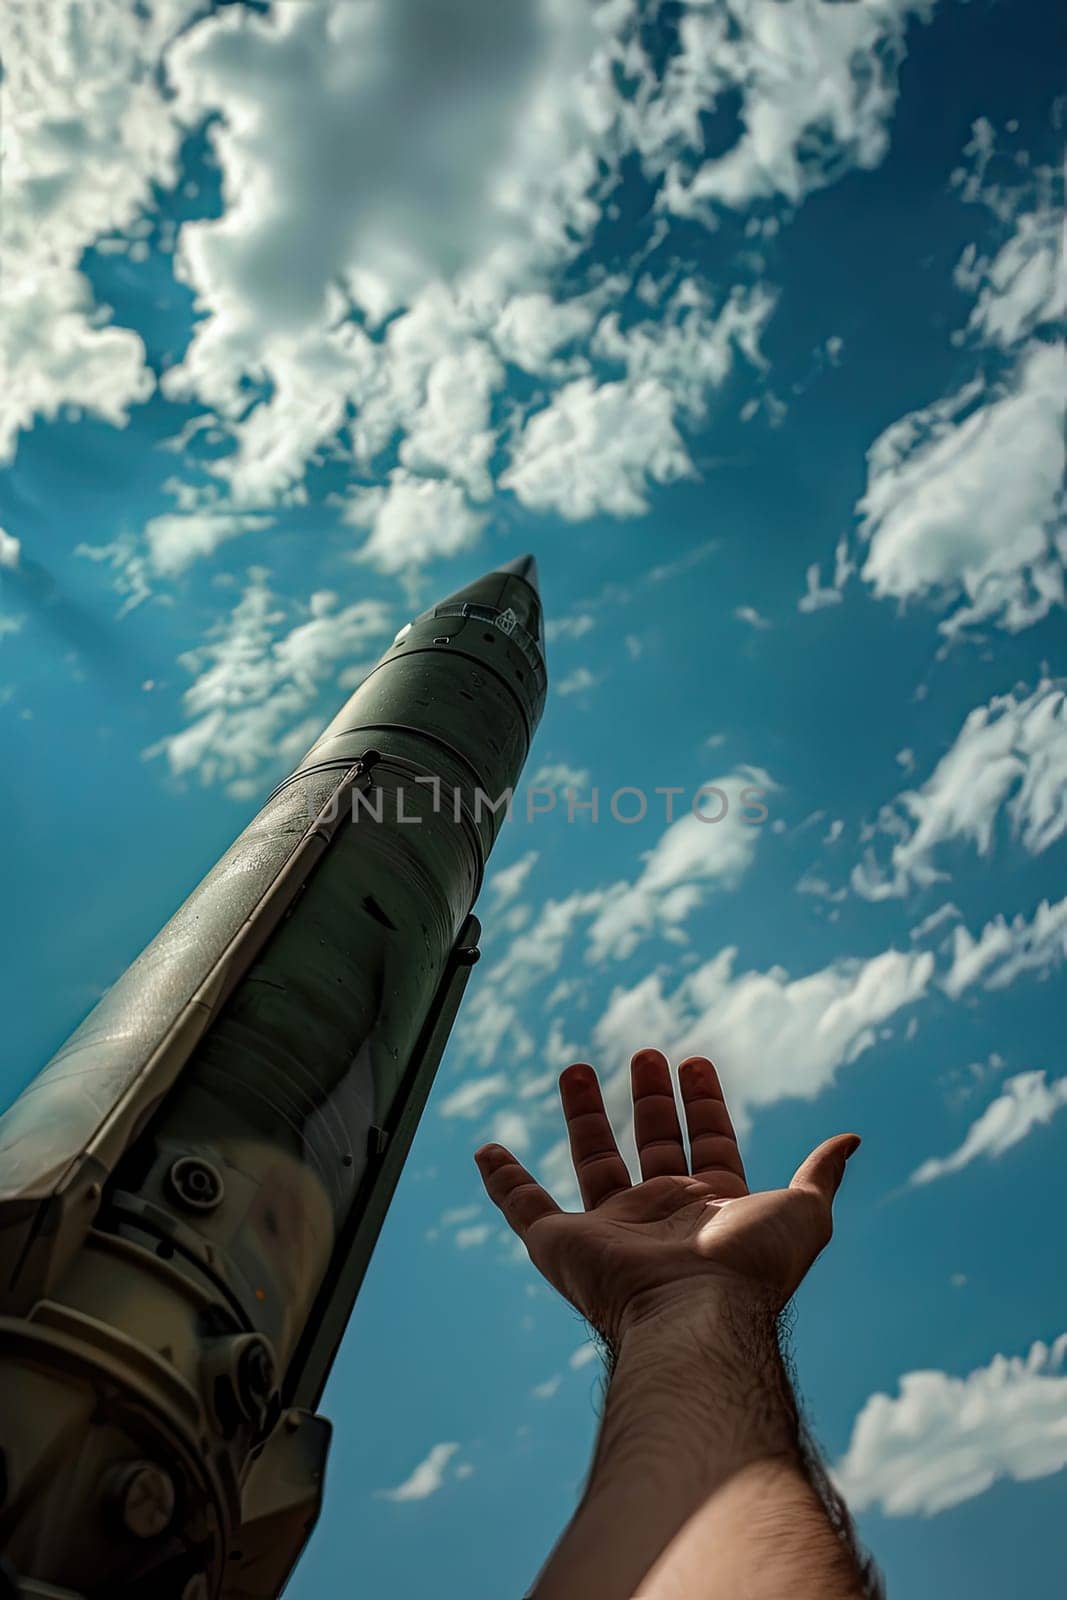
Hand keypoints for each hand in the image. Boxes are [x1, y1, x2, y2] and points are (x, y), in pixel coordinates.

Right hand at [474, 1048, 858, 1346]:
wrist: (693, 1317)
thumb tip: (849, 1141)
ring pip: (593, 1161)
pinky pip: (523, 1207)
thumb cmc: (750, 1269)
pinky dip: (501, 1181)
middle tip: (647, 1054)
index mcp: (713, 1209)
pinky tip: (486, 1151)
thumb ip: (819, 1176)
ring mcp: (612, 1230)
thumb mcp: (803, 1214)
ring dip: (585, 1116)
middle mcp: (662, 1217)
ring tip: (576, 1068)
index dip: (705, 1104)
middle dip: (651, 1100)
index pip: (710, 1144)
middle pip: (652, 1145)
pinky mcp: (562, 1244)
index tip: (694, 1063)